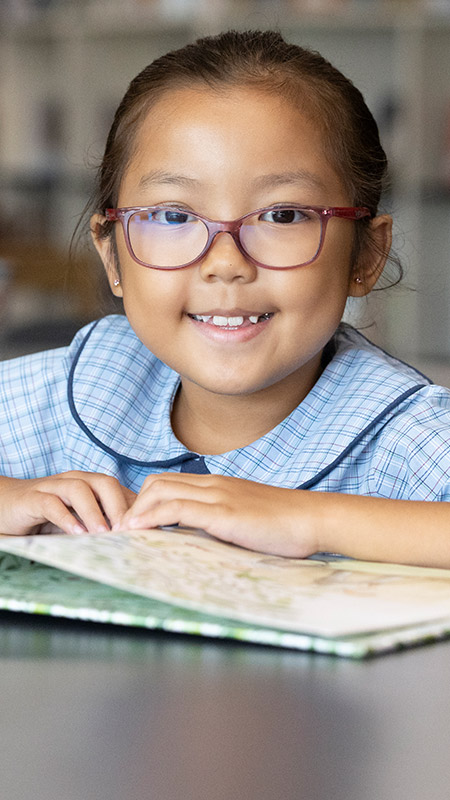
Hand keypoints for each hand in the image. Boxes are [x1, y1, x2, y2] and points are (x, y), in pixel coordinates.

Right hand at [0, 472, 135, 535]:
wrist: (6, 505)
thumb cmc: (48, 515)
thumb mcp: (80, 520)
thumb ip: (102, 524)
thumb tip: (135, 540)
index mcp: (90, 484)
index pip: (120, 489)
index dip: (135, 507)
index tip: (147, 529)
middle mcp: (75, 480)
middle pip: (104, 483)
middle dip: (120, 507)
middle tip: (128, 531)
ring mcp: (53, 486)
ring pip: (79, 489)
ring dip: (94, 512)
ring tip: (103, 534)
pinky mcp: (33, 498)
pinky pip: (51, 503)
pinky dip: (65, 517)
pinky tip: (75, 533)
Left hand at [116, 472, 319, 556]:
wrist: (314, 519)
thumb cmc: (287, 525)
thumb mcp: (247, 520)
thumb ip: (222, 524)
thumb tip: (199, 542)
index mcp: (218, 486)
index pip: (168, 483)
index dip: (144, 502)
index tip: (132, 526)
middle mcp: (213, 485)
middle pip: (156, 484)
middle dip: (133, 506)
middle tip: (121, 532)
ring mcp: (218, 496)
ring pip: (161, 492)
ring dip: (137, 512)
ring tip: (123, 534)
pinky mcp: (223, 513)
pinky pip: (177, 508)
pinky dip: (152, 518)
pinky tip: (140, 531)